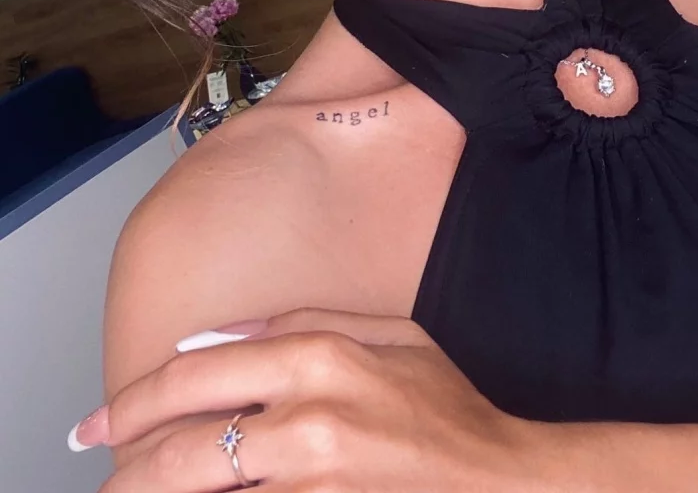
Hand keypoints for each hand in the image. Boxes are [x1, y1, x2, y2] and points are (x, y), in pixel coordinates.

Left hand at [72, 309, 545, 491]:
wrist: (497, 482)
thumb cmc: (444, 408)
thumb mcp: (388, 332)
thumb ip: (298, 323)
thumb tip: (214, 336)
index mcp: (322, 358)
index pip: (197, 376)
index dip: (131, 402)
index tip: (98, 422)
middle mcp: (309, 422)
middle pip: (182, 451)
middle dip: (123, 470)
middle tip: (99, 474)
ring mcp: (315, 484)